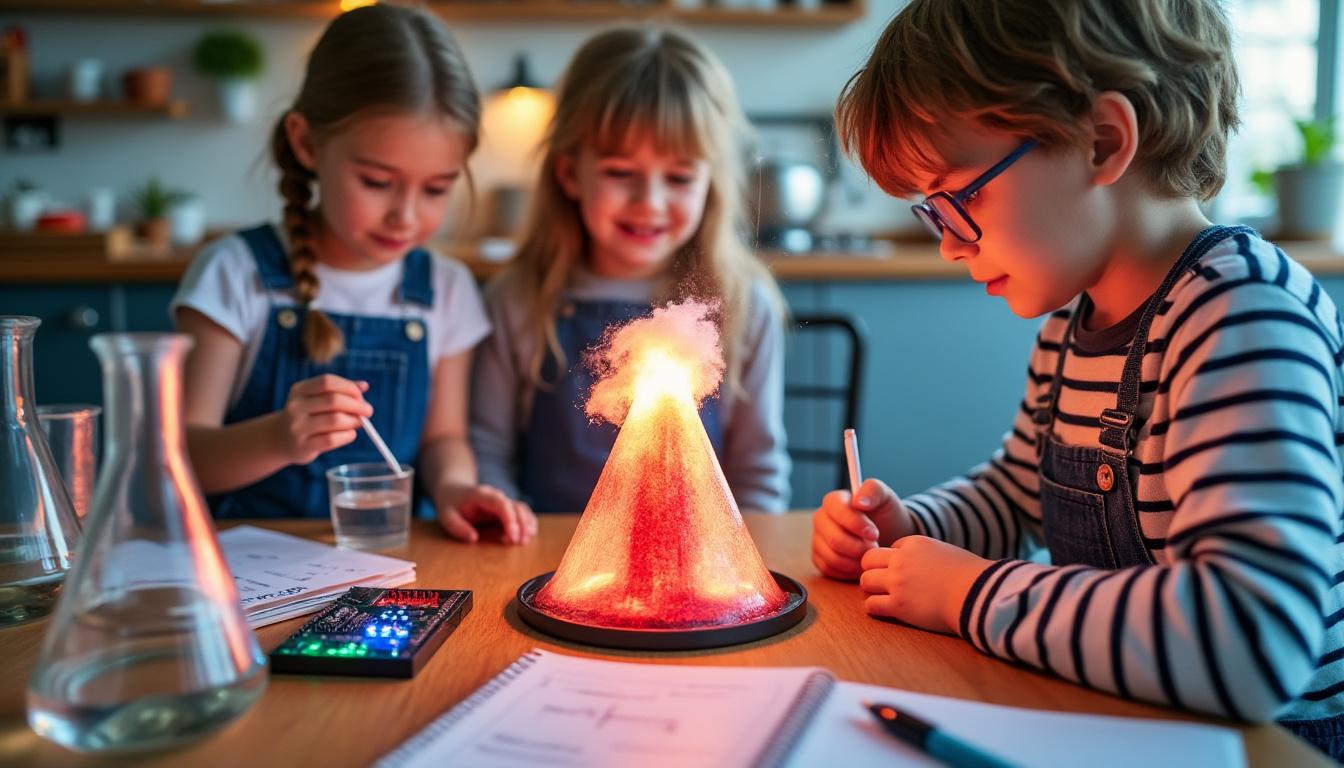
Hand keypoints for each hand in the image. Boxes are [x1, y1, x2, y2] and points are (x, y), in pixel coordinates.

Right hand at [275, 374, 371, 463]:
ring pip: (335, 420)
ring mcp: (297, 427)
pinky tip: (351, 434)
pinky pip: (332, 440)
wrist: (281, 440)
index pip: (327, 382)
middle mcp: (295, 407)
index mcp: (299, 390)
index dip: (348, 387)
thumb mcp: (316, 399)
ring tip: (359, 422)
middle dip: (356, 405)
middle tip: (368, 411)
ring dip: (354, 421)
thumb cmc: (307, 416)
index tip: (361, 395)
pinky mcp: (302, 446)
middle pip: (333, 400)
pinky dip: (347, 436)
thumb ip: (339, 391)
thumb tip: (364, 386)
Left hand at [436, 484, 537, 544]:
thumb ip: (458, 527)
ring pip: (522, 509)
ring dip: (527, 524)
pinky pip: (522, 512)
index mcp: (482, 495)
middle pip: (516, 507)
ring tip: (526, 540)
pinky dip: (528, 522)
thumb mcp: (446, 516)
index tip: (512, 536)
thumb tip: (474, 538)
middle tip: (520, 543)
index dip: (509, 519)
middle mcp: (496, 496)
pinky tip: (529, 535)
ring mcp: (503, 501)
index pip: (501, 504)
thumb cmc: (451, 505)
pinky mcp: (506, 508)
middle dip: (521, 525)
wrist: (454, 490)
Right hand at [811, 477, 916, 580]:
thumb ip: (873, 491)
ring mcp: (818, 540)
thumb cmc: (885, 514)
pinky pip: (830, 569)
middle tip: (875, 548)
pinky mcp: (820, 558)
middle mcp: (821, 519)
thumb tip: (858, 501)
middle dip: (858, 547)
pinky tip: (862, 564)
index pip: (835, 510)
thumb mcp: (885, 497)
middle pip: (833, 538)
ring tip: (871, 556)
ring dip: (856, 561)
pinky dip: (849, 571)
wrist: (889, 534)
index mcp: (834, 501)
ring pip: (832, 556)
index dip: (854, 523)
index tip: (874, 533)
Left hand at [859, 536, 992, 634]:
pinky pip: (871, 605)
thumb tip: (919, 567)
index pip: (890, 548)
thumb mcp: (945, 553)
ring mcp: (897, 582)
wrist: (979, 594)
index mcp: (914, 544)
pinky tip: (886, 610)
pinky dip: (875, 608)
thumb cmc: (970, 576)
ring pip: (865, 581)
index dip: (895, 560)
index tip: (906, 572)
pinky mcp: (898, 605)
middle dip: (873, 570)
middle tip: (882, 583)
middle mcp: (901, 560)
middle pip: (868, 560)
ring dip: (872, 589)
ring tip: (883, 597)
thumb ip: (926, 556)